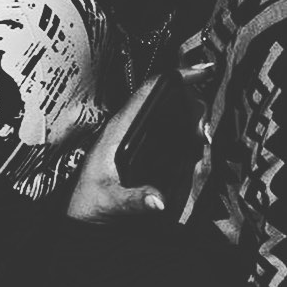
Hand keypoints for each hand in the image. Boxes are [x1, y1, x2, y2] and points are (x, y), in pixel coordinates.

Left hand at [67, 66, 212, 221]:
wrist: (81, 214)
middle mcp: (126, 128)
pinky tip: (193, 142)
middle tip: (205, 124)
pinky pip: (167, 131)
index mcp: (117, 130)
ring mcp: (134, 137)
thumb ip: (134, 201)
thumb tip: (159, 201)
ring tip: (201, 133)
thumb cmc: (88, 201)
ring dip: (190, 119)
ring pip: (168, 115)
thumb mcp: (109, 202)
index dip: (175, 77)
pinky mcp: (140, 149)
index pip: (148, 91)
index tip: (199, 72)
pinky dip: (185, 132)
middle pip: (163, 99)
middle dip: (191, 104)